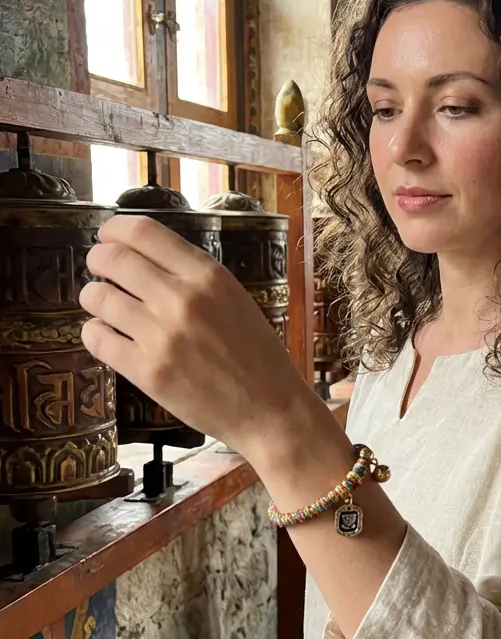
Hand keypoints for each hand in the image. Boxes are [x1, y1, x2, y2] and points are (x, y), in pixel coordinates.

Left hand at [79, 214, 308, 460]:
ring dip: (92, 297)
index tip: (107, 236)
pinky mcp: (147, 371)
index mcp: (208, 275)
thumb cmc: (256, 354)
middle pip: (114, 259)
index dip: (115, 230)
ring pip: (98, 298)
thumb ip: (193, 275)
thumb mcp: (234, 298)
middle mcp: (182, 299)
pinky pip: (98, 339)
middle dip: (97, 259)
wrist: (269, 408)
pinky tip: (106, 334)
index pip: (144, 232)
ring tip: (101, 304)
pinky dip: (94, 332)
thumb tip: (145, 257)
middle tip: (98, 268)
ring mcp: (162, 336)